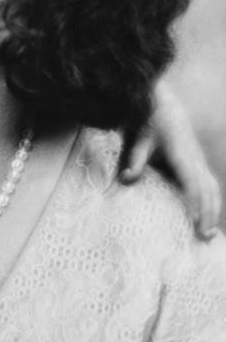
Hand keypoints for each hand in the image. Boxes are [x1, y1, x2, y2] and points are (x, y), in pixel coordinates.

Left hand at [119, 82, 220, 238]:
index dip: (196, 204)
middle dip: (208, 214)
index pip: (192, 184)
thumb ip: (135, 159)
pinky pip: (209, 183)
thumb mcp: (140, 138)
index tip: (195, 223)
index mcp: (182, 154)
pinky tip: (210, 214)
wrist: (164, 103)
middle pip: (207, 190)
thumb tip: (127, 179)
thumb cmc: (150, 121)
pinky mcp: (198, 160)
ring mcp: (199, 159)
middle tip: (205, 238)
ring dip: (213, 209)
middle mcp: (194, 159)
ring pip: (212, 187)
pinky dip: (212, 199)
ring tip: (210, 233)